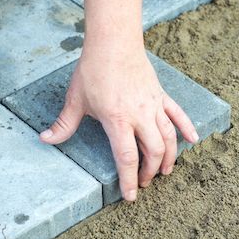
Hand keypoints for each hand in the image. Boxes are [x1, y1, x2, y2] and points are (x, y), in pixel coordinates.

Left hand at [40, 46, 198, 201]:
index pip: (127, 157)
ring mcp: (153, 105)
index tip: (130, 196)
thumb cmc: (94, 70)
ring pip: (168, 137)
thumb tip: (45, 139)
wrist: (114, 42)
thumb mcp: (75, 100)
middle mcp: (140, 115)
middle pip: (153, 151)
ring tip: (165, 171)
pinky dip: (187, 128)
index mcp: (117, 120)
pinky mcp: (160, 95)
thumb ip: (63, 124)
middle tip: (144, 182)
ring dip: (168, 157)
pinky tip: (193, 140)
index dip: (129, 180)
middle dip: (149, 171)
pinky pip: (178, 114)